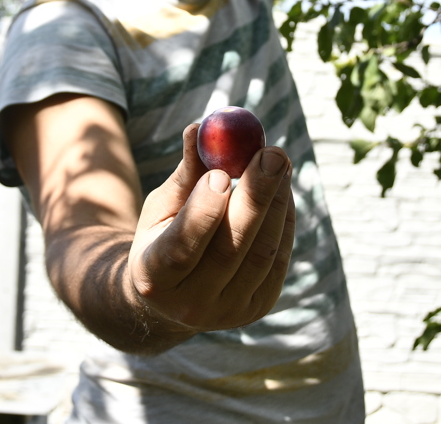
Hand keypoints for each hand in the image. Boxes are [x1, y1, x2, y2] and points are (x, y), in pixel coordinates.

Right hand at [126, 123, 296, 333]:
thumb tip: (199, 128)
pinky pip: (280, 257)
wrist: (173, 296)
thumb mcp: (161, 206)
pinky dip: (285, 219)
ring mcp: (229, 312)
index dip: (203, 212)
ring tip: (277, 161)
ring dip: (277, 202)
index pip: (180, 249)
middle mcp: (192, 304)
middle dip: (256, 197)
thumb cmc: (162, 236)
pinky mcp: (259, 307)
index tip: (220, 172)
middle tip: (272, 153)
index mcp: (154, 279)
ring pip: (263, 252)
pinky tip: (281, 190)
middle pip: (231, 250)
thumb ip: (185, 173)